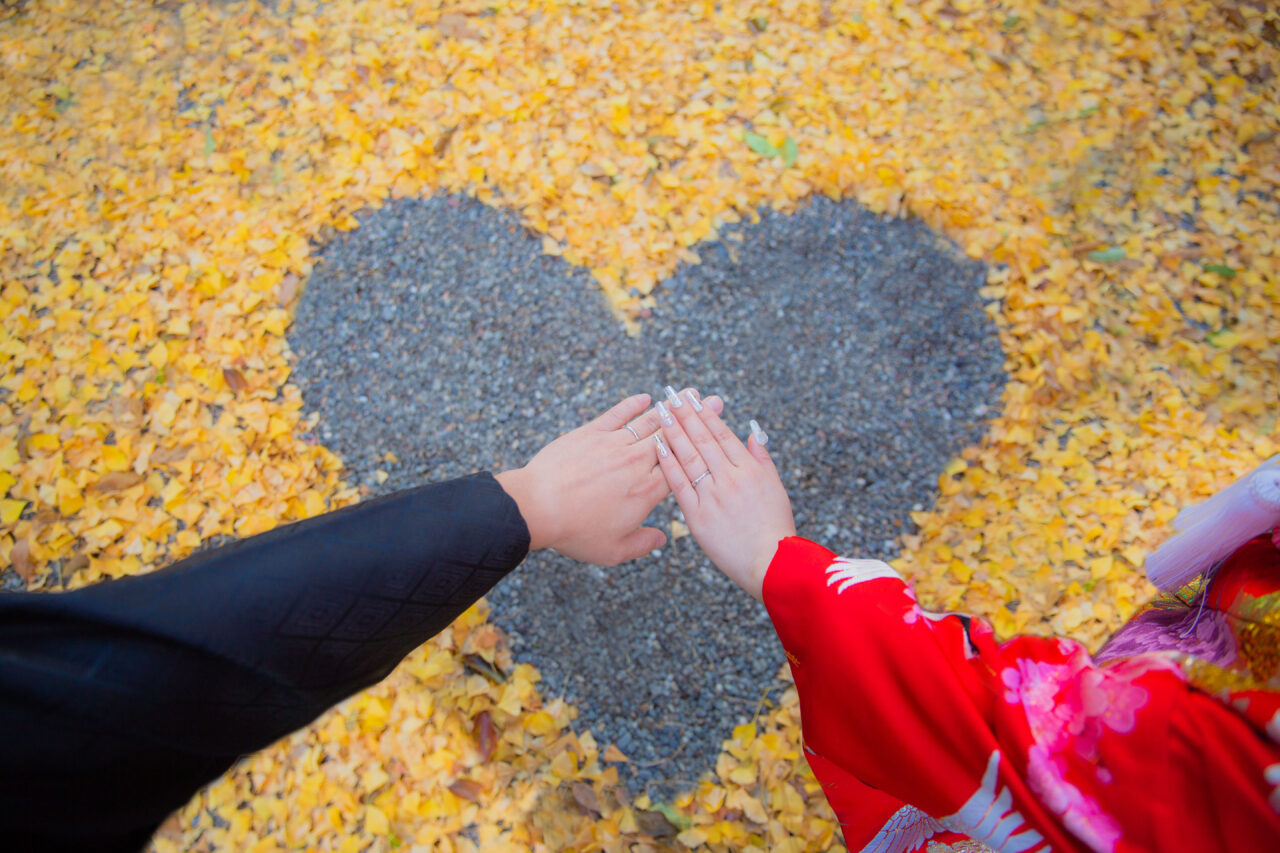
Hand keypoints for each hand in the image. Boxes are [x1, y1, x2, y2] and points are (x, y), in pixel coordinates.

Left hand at [496, 390, 723, 565]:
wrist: (538, 507)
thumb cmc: (574, 532)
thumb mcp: (612, 551)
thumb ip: (642, 544)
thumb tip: (661, 539)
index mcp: (647, 491)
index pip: (682, 467)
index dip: (700, 450)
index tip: (716, 436)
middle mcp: (636, 463)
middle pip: (673, 437)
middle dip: (695, 419)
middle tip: (714, 402)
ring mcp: (614, 444)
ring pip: (649, 421)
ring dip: (671, 407)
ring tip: (688, 394)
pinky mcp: (591, 432)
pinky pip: (617, 413)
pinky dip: (632, 404)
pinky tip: (645, 397)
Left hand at [653, 389, 793, 600]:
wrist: (772, 565)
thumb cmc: (776, 528)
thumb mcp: (777, 489)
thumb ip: (763, 460)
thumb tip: (753, 435)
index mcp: (749, 470)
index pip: (722, 435)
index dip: (706, 414)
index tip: (693, 398)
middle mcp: (730, 478)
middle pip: (703, 439)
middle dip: (686, 415)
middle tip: (671, 395)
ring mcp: (713, 496)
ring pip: (689, 456)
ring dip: (674, 432)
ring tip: (662, 413)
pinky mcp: (698, 516)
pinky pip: (679, 484)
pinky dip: (668, 464)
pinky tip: (658, 446)